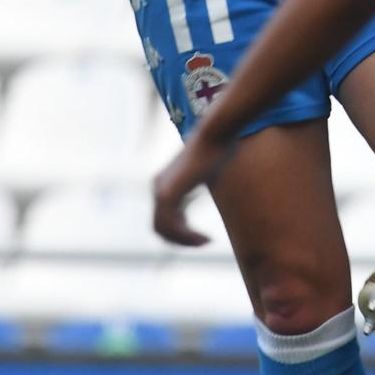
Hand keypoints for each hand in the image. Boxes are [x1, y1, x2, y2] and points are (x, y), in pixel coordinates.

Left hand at [152, 131, 235, 246]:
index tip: (201, 237)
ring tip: (205, 241)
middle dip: (181, 240)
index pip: (164, 219)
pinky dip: (186, 236)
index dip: (181, 233)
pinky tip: (203, 237)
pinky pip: (171, 225)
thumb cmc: (217, 148)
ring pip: (164, 230)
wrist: (216, 132)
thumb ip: (197, 189)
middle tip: (203, 242)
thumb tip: (205, 192)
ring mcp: (160, 190)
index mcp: (163, 183)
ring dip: (185, 240)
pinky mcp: (168, 192)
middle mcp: (157, 187)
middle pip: (160, 228)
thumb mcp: (206, 175)